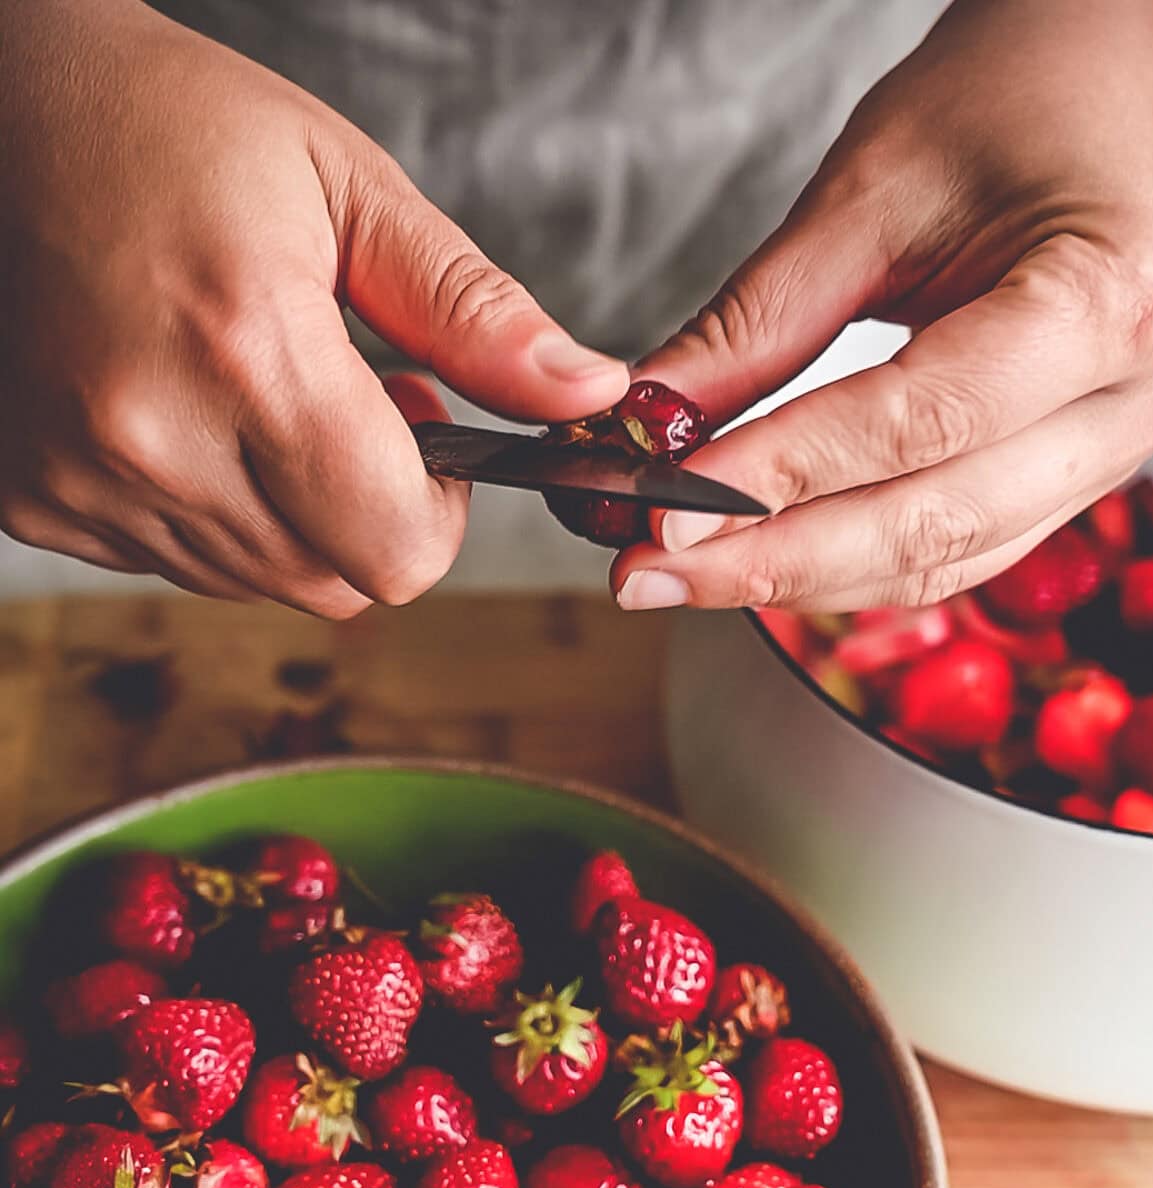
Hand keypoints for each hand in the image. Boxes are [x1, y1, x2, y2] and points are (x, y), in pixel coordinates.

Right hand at [0, 0, 626, 615]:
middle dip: (375, 515)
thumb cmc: (172, 124)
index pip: (396, 551)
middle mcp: (150, 439)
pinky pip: (177, 561)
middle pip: (336, 584)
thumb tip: (582, 394)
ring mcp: (77, 480)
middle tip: (354, 406)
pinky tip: (197, 419)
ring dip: (296, 515)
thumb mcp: (349, 190)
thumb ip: (475, 313)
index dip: (440, 511)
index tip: (429, 437)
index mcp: (247, 352)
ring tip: (269, 398)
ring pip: (259, 581)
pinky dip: (215, 512)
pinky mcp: (33, 497)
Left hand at [612, 0, 1152, 612]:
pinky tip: (763, 564)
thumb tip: (649, 424)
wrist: (1083, 95)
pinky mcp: (1073, 477)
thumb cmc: (993, 110)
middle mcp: (1131, 398)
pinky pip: (951, 553)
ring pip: (938, 560)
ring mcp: (1113, 450)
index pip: (912, 424)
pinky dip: (848, 565)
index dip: (777, 479)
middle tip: (651, 570)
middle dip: (772, 560)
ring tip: (684, 575)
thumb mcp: (862, 198)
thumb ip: (756, 325)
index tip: (665, 510)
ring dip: (800, 580)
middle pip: (930, 522)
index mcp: (1103, 300)